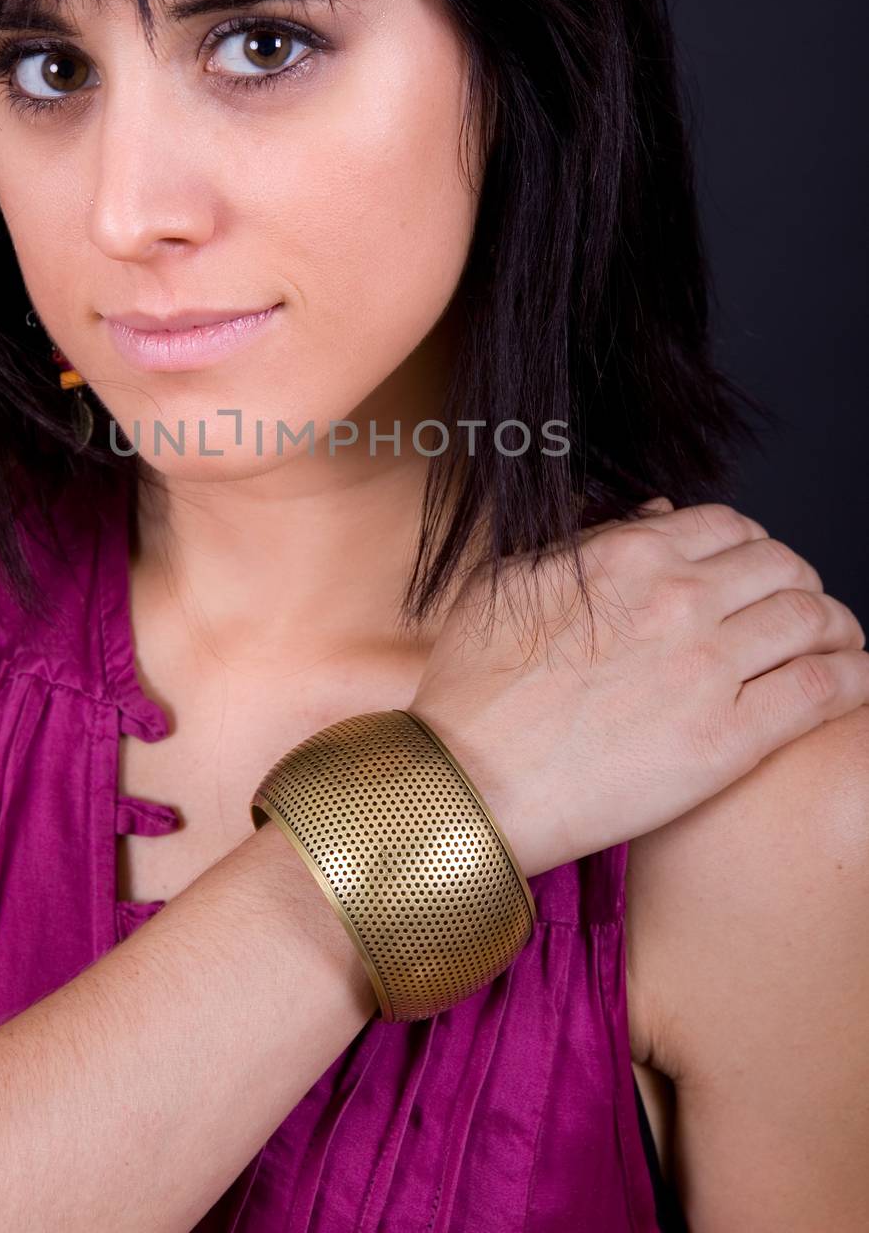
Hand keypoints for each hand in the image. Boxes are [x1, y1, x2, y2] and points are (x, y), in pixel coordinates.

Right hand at [408, 498, 867, 876]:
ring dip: (836, 628)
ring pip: (814, 620)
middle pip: (784, 566)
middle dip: (799, 583)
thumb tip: (657, 512)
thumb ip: (588, 540)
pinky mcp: (728, 741)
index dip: (752, 547)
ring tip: (837, 647)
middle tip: (799, 613)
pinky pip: (822, 690)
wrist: (466, 784)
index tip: (754, 574)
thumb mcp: (510, 584)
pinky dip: (851, 679)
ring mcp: (707, 667)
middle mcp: (677, 598)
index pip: (729, 526)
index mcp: (626, 555)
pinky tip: (849, 684)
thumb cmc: (472, 691)